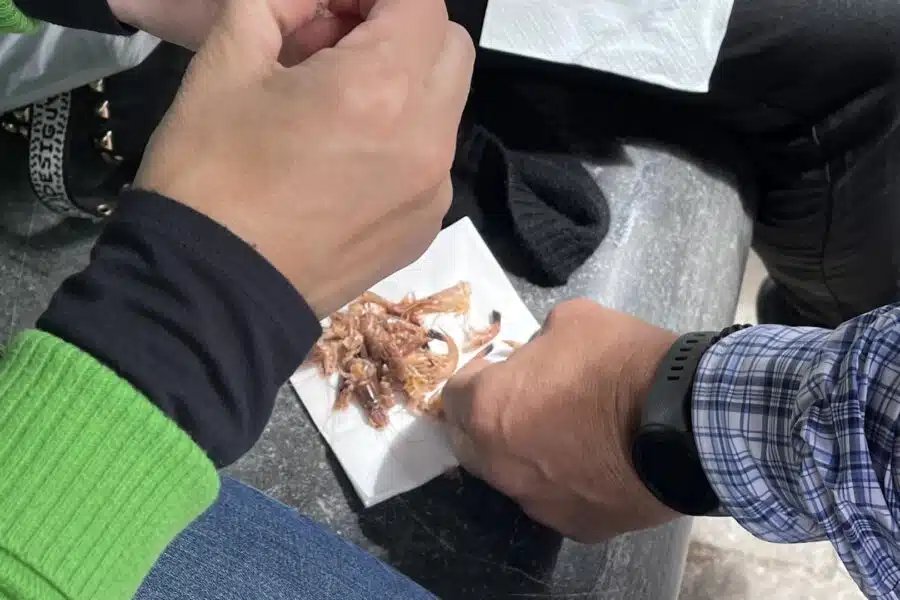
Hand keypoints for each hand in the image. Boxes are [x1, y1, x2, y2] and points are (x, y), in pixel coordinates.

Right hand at [134, 0, 473, 317]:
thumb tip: (310, 3)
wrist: (211, 296)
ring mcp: (434, 191)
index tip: (330, 7)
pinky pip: (431, 161)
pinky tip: (344, 160)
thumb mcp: (225, 64)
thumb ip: (275, 5)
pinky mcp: (423, 230)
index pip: (419, 0)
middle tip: (334, 47)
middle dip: (399, 29)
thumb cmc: (209, 176)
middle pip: (448, 46)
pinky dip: (402, 140)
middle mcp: (429, 138)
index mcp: (384, 88)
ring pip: (444, 105)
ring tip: (335, 105)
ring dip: (404, 84)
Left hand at [443, 299, 681, 541]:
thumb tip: (536, 355)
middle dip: (485, 420)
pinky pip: (555, 501)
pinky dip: (564, 483)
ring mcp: (536, 502)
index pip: (451, 396)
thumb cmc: (621, 363)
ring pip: (512, 477)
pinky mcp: (575, 527)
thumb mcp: (571, 320)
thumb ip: (538, 341)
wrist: (686, 422)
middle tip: (521, 401)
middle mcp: (500, 464)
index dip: (474, 377)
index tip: (498, 369)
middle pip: (470, 443)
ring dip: (524, 454)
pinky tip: (594, 464)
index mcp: (487, 410)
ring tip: (564, 434)